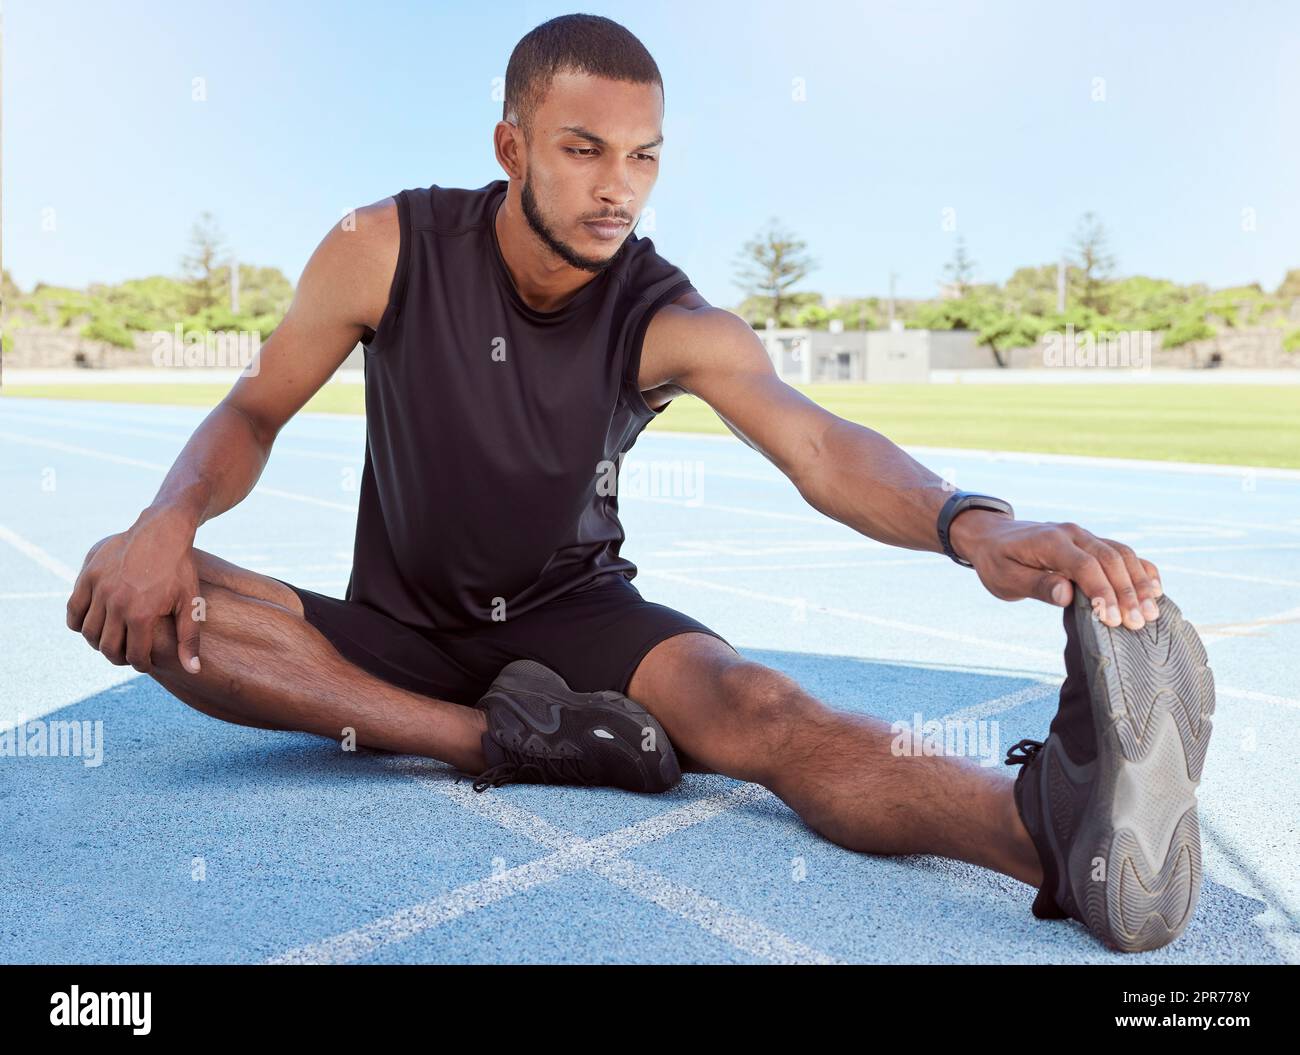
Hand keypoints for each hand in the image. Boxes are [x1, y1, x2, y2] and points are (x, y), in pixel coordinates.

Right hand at [65, 510, 204, 673]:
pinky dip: (78, 623)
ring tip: (113, 640)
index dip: (141, 664)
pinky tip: (94, 624)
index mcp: (142, 614)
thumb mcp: (191, 603)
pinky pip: (74, 609)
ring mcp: (99, 589)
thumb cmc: (180, 569)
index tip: (145, 663)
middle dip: (119, 657)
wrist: (162, 531)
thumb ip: (189, 639)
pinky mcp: (88, 576)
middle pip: (107, 647)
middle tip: (128, 655)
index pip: (134, 655)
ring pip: (88, 632)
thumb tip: (193, 670)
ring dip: (99, 642)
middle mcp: (116, 604)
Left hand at [948, 510, 1163, 629]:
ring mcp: (1084, 535)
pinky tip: (1154, 590)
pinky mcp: (1091, 542)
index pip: (1085, 566)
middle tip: (1140, 623)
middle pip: (1110, 559)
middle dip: (1128, 593)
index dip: (1102, 593)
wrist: (992, 537)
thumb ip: (1037, 586)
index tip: (1112, 620)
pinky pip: (1122, 553)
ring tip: (1152, 612)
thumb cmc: (998, 562)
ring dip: (1140, 583)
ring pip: (1122, 554)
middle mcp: (1072, 534)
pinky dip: (1140, 569)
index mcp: (1050, 542)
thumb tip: (1067, 595)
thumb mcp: (1006, 579)